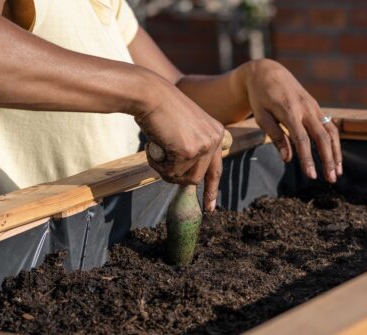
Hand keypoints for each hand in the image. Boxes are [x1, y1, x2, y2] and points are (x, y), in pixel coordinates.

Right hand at [134, 72, 226, 211]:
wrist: (150, 94)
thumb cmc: (160, 109)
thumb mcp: (184, 129)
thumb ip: (191, 149)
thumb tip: (190, 178)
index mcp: (216, 133)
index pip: (216, 169)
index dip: (211, 190)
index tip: (210, 207)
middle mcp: (214, 139)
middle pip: (197, 177)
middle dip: (176, 176)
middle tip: (160, 162)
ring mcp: (203, 146)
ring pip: (185, 178)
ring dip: (166, 170)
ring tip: (155, 150)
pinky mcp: (188, 151)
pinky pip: (171, 172)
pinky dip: (157, 164)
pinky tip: (152, 146)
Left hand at [238, 59, 341, 183]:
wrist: (268, 72)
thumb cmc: (260, 97)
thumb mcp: (261, 116)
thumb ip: (275, 137)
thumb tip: (287, 159)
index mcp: (289, 111)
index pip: (302, 139)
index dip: (308, 159)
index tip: (311, 176)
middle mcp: (306, 109)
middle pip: (322, 137)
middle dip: (328, 160)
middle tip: (332, 180)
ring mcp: (314, 107)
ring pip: (331, 132)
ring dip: (336, 153)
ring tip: (338, 172)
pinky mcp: (317, 107)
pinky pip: (330, 127)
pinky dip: (334, 143)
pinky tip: (335, 158)